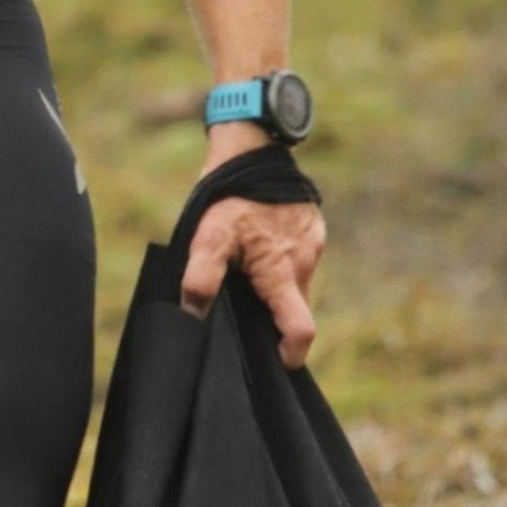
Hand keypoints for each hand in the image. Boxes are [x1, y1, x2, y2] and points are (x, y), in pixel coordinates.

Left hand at [181, 184, 325, 369]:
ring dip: (276, 288)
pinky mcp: (312, 228)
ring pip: (296, 282)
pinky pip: (299, 259)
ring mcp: (312, 244)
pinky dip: (281, 264)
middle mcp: (304, 261)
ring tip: (245, 273)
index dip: (291, 352)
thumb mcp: (207, 235)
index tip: (277, 360)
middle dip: (275, 318)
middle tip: (244, 309)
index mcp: (281, 271)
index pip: (300, 329)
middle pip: (295, 308)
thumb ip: (202, 277)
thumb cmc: (229, 194)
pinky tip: (257, 250)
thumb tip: (194, 315)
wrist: (254, 146)